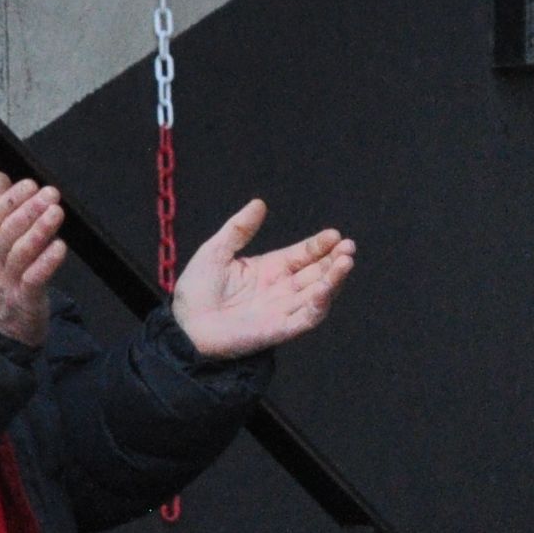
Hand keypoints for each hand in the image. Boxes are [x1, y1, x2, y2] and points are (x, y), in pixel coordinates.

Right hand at [0, 174, 63, 345]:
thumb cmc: (0, 280)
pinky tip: (60, 247)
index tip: (30, 184)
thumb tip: (0, 175)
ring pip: (19, 253)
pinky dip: (47, 262)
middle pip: (6, 233)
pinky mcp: (24, 301)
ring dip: (39, 231)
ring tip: (56, 212)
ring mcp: (6, 283)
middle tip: (50, 193)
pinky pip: (34, 280)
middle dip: (28, 210)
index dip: (10, 200)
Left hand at [172, 198, 354, 358]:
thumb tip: (259, 203)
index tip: (334, 234)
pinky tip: (324, 289)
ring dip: (335, 278)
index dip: (320, 245)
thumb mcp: (215, 251)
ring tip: (346, 262)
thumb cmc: (196, 291)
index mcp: (270, 269)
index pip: (303, 254)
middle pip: (318, 272)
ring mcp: (284, 309)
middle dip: (336, 259)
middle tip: (348, 247)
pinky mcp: (282, 329)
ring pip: (320, 293)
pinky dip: (319, 305)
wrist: (185, 327)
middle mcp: (283, 288)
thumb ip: (238, 229)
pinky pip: (307, 318)